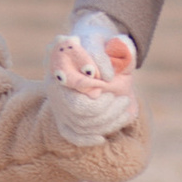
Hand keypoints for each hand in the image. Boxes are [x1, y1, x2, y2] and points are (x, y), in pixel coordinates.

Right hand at [49, 9, 139, 143]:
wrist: (86, 46)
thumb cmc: (92, 42)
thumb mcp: (96, 42)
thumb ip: (100, 56)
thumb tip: (108, 77)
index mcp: (59, 77)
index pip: (78, 105)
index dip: (99, 105)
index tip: (114, 94)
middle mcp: (56, 95)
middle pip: (81, 119)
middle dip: (107, 113)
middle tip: (124, 101)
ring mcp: (59, 108)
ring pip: (81, 128)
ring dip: (106, 123)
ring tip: (125, 111)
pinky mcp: (66, 117)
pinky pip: (73, 136)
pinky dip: (87, 139)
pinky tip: (103, 137)